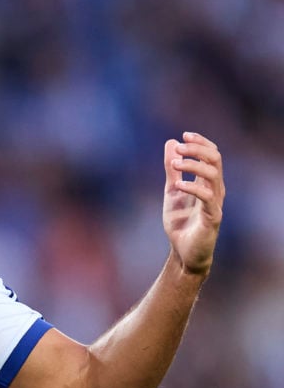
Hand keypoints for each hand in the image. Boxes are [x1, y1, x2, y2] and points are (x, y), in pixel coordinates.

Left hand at [162, 131, 224, 275]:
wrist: (183, 252)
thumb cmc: (181, 222)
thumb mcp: (172, 190)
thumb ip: (172, 170)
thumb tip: (171, 143)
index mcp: (207, 182)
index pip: (212, 155)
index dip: (201, 142)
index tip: (184, 135)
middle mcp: (215, 190)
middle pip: (216, 160)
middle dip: (198, 149)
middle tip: (180, 146)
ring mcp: (215, 203)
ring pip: (213, 175)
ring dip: (193, 166)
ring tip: (174, 164)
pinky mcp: (212, 218)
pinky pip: (207, 198)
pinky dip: (192, 188)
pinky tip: (178, 185)